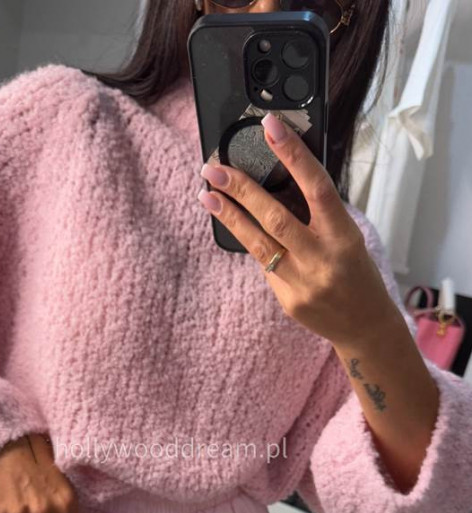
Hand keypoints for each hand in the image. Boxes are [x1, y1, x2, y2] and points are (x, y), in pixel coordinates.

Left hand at [197, 113, 398, 347]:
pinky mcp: (287, 301)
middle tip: (213, 169)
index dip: (293, 155)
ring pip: (258, 244)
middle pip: (275, 218)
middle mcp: (322, 259)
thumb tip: (275, 183)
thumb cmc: (356, 272)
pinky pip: (265, 267)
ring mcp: (302, 283)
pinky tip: (241, 230)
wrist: (364, 325)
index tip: (270, 127)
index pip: (316, 187)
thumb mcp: (347, 237)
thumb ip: (316, 215)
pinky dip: (254, 245)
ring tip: (207, 195)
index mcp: (343, 235)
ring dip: (230, 216)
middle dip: (241, 190)